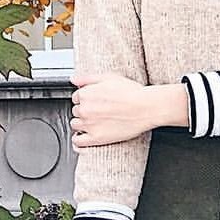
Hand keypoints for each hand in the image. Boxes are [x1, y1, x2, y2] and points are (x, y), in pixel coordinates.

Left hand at [70, 74, 189, 146]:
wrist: (145, 108)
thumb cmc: (131, 93)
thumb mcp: (108, 77)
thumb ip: (87, 78)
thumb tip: (73, 80)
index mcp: (85, 94)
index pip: (76, 97)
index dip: (85, 99)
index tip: (93, 102)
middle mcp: (84, 109)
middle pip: (76, 111)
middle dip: (85, 111)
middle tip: (98, 112)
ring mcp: (89, 125)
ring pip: (76, 125)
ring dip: (82, 124)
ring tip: (95, 123)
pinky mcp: (96, 138)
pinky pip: (78, 142)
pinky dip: (78, 140)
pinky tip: (82, 137)